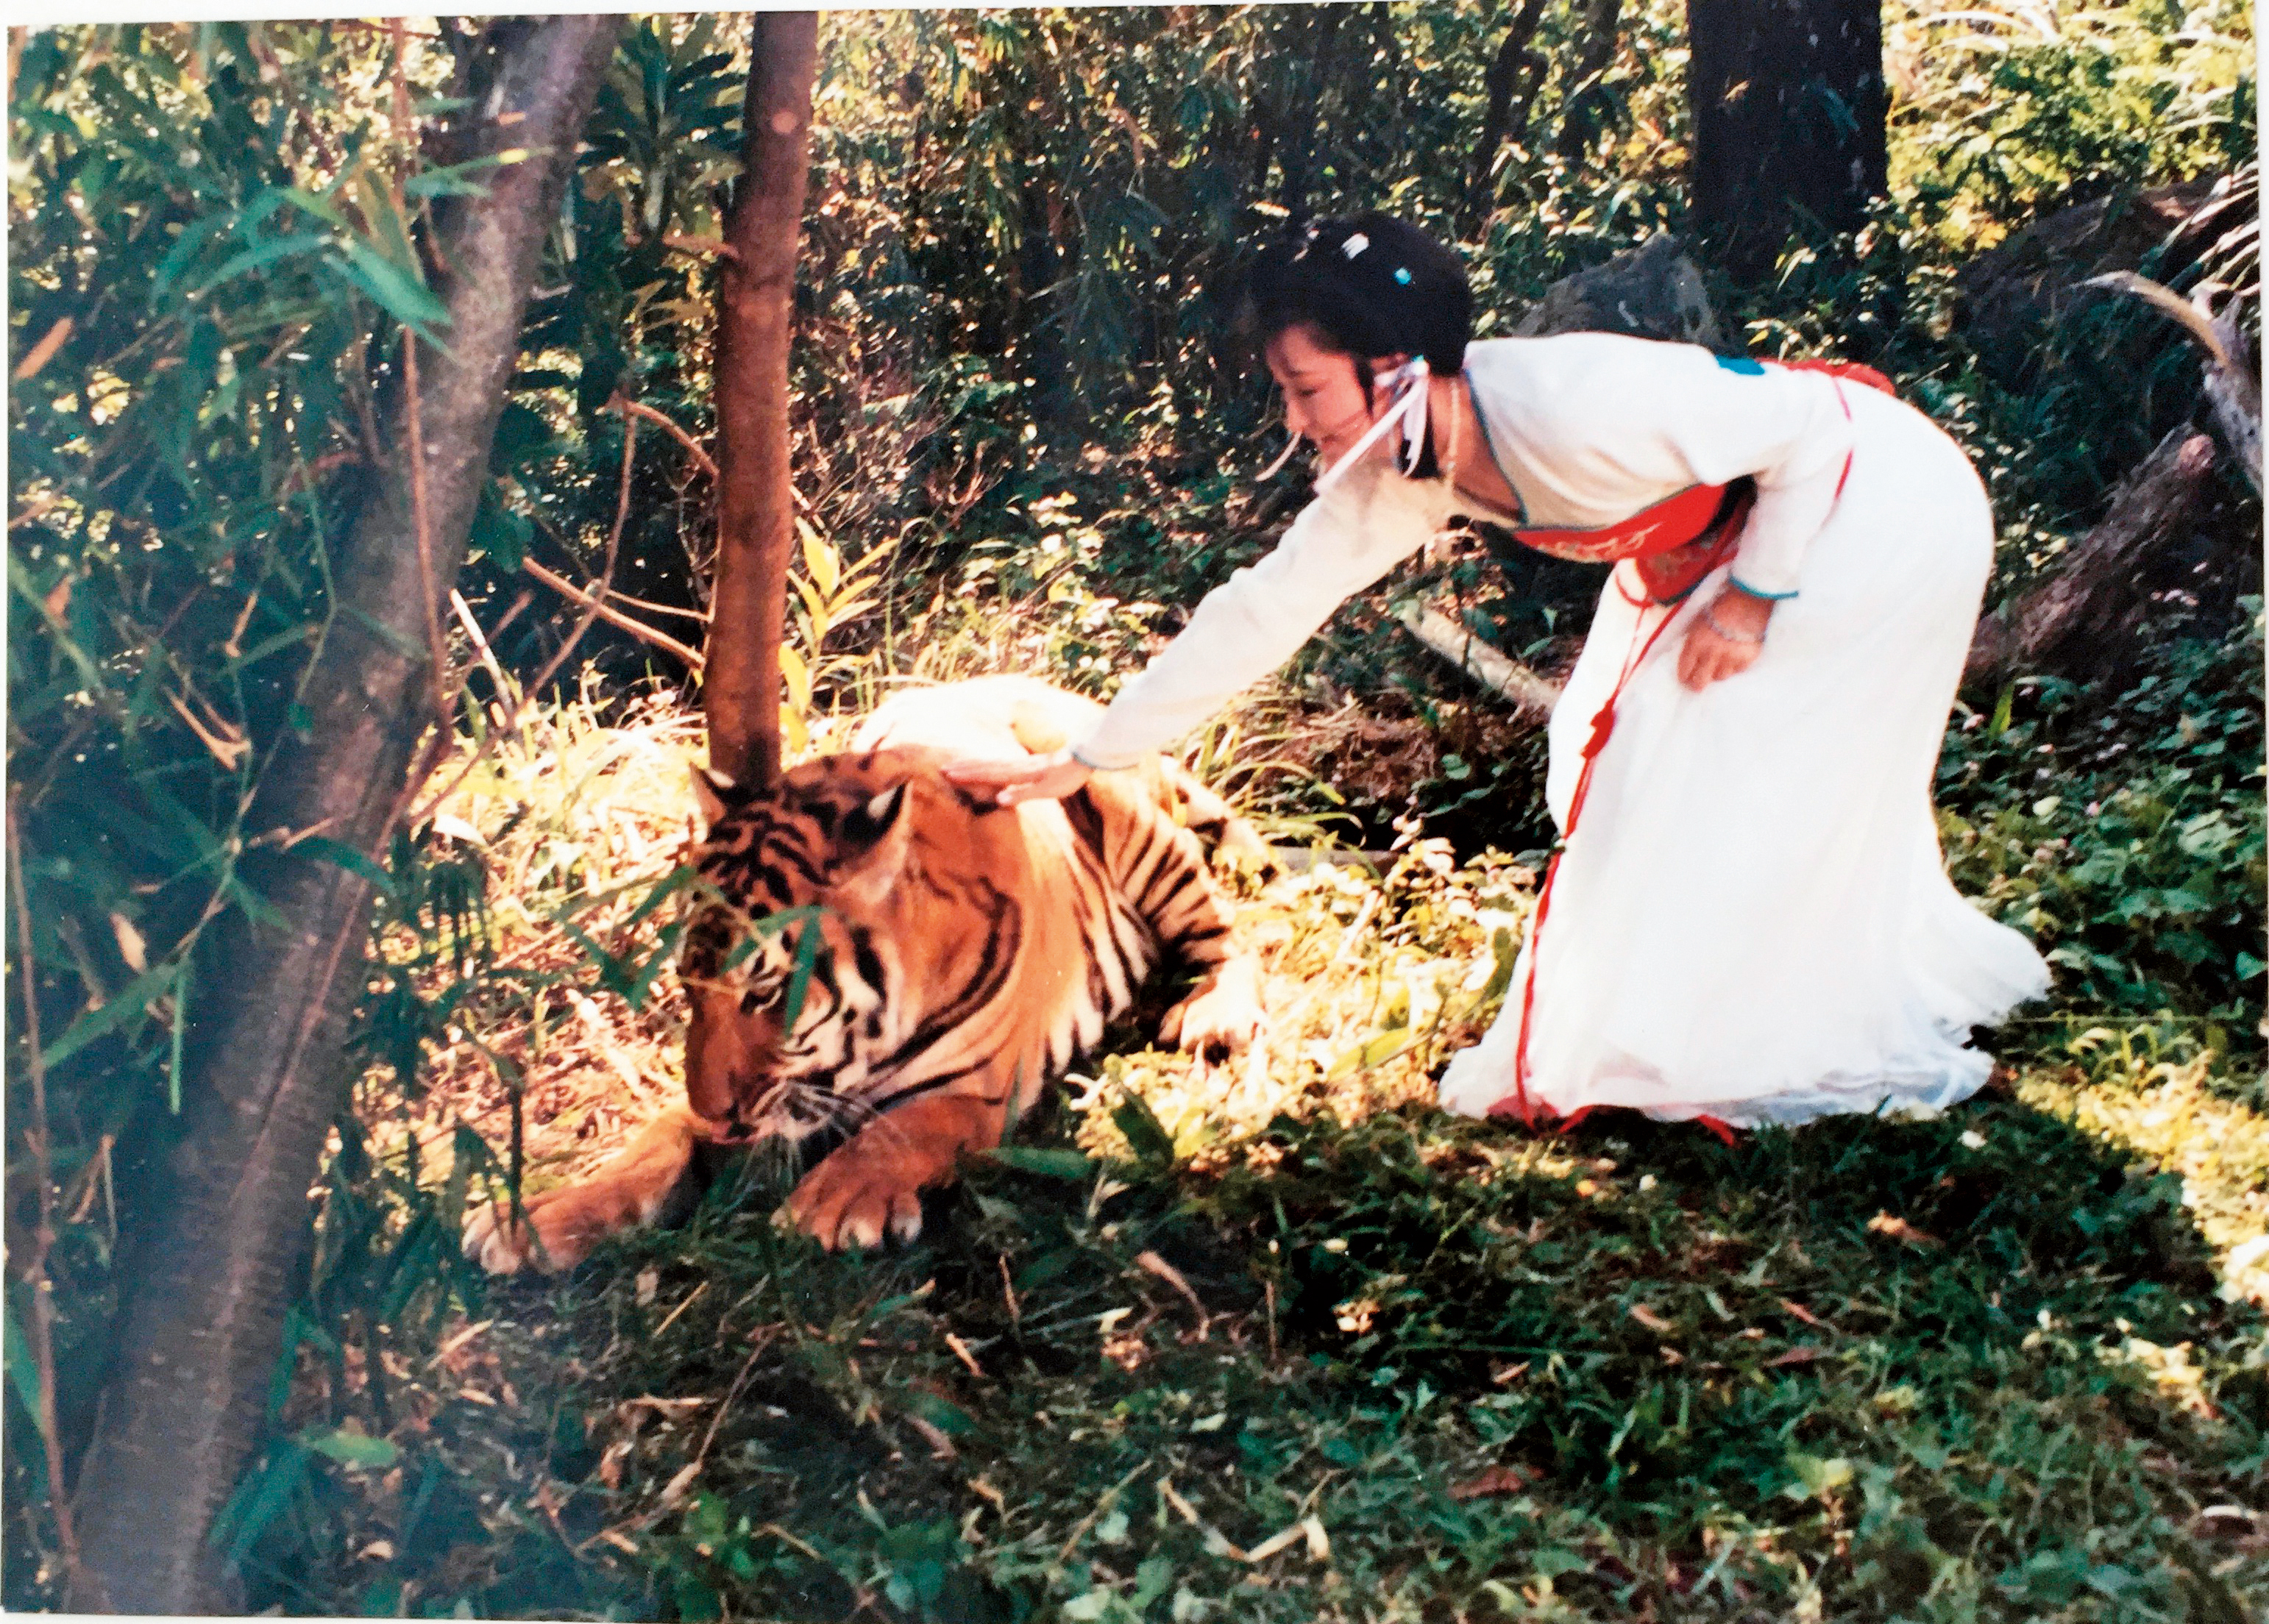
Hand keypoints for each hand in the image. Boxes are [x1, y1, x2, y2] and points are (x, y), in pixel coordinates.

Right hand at [942, 748, 1093, 806]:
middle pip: (986, 766)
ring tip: (957, 764)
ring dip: (974, 764)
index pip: (987, 774)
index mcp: (1018, 773)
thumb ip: (1022, 794)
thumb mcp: (1046, 790)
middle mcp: (1017, 765)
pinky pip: (1002, 763)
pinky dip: (989, 764)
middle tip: (943, 769)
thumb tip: (998, 798)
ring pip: (992, 762)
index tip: (948, 774)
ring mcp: (1022, 762)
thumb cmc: (1067, 777)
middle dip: (964, 768)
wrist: (1084, 757)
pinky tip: (986, 766)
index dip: (968, 775)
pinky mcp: (1028, 763)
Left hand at [1676, 590, 1771, 690]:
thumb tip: (1691, 652)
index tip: (1684, 679)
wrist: (1751, 601)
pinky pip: (1738, 670)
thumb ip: (1694, 638)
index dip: (1684, 676)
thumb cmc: (1722, 605)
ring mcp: (1730, 659)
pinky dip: (1735, 666)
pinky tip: (1735, 658)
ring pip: (1720, 677)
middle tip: (1697, 685)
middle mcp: (1711, 655)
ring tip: (1719, 666)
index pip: (1685, 668)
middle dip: (1697, 684)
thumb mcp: (1700, 619)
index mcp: (1696, 642)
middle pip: (1700, 681)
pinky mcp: (1747, 659)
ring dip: (1718, 672)